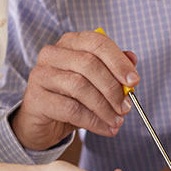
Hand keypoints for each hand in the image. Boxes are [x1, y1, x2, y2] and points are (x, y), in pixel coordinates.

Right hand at [10, 30, 139, 150]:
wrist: (43, 122)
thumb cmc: (72, 97)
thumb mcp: (96, 82)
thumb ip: (114, 69)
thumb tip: (132, 59)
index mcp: (71, 42)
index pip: (97, 42)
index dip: (118, 61)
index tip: (134, 81)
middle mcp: (52, 54)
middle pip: (89, 64)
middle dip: (113, 88)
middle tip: (127, 107)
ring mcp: (41, 75)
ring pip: (79, 87)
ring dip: (104, 107)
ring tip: (117, 121)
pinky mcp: (35, 99)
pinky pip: (70, 109)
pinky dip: (93, 121)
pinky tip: (105, 128)